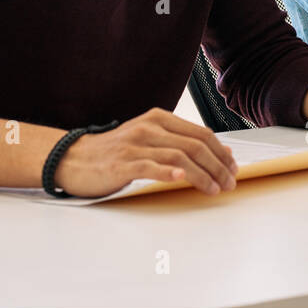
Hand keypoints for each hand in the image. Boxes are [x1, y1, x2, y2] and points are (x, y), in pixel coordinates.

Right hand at [54, 108, 238, 197]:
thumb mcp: (149, 138)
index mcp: (158, 118)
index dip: (221, 152)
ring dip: (201, 175)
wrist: (75, 158)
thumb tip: (218, 151)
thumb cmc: (115, 151)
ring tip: (214, 189)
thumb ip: (179, 141)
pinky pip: (149, 167)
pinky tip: (180, 180)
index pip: (200, 133)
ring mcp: (135, 145)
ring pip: (178, 157)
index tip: (232, 168)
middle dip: (217, 165)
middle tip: (229, 182)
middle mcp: (149, 128)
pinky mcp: (121, 164)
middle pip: (194, 145)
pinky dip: (167, 173)